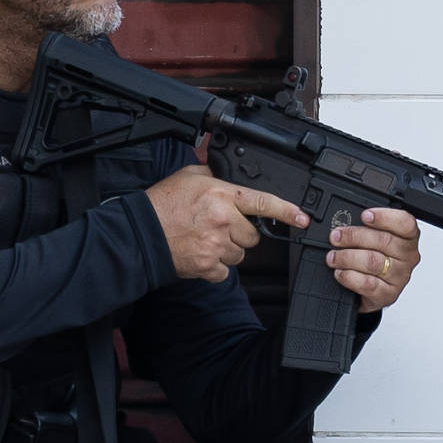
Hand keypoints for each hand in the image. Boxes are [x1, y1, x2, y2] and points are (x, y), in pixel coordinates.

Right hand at [146, 165, 306, 282]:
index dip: (286, 211)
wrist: (140, 233)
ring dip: (228, 250)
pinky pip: (225, 271)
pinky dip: (215, 266)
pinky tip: (201, 254)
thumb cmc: (161, 205)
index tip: (302, 218)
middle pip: (253, 236)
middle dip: (241, 234)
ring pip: (240, 255)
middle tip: (219, 228)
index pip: (262, 202)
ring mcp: (216, 245)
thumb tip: (224, 170)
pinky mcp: (208, 266)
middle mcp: (223, 220)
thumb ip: (213, 174)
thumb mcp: (188, 177)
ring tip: (206, 240)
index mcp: (221, 195)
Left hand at [327, 206, 420, 313]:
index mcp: (408, 238)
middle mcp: (408, 257)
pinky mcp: (388, 294)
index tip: (365, 216)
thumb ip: (366, 227)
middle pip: (384, 241)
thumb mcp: (372, 238)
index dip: (384, 217)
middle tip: (336, 237)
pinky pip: (368, 283)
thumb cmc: (372, 258)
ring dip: (347, 257)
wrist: (371, 292)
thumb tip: (344, 221)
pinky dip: (349, 277)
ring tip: (333, 257)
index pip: (405, 223)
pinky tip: (340, 273)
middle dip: (354, 236)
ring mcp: (399, 277)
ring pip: (373, 262)